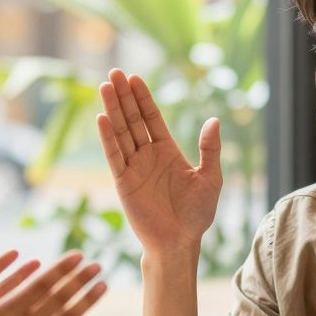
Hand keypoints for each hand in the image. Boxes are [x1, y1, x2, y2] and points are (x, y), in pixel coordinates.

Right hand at [95, 69, 221, 253]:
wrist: (180, 242)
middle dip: (124, 96)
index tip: (134, 77)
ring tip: (104, 86)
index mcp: (167, 151)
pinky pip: (114, 156)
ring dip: (113, 110)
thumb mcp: (210, 178)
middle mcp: (147, 156)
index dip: (143, 98)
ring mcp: (134, 168)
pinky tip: (101, 118)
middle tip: (114, 72)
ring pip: (121, 133)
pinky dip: (107, 138)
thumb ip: (210, 149)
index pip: (152, 118)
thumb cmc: (197, 215)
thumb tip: (214, 120)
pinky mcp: (123, 183)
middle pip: (132, 120)